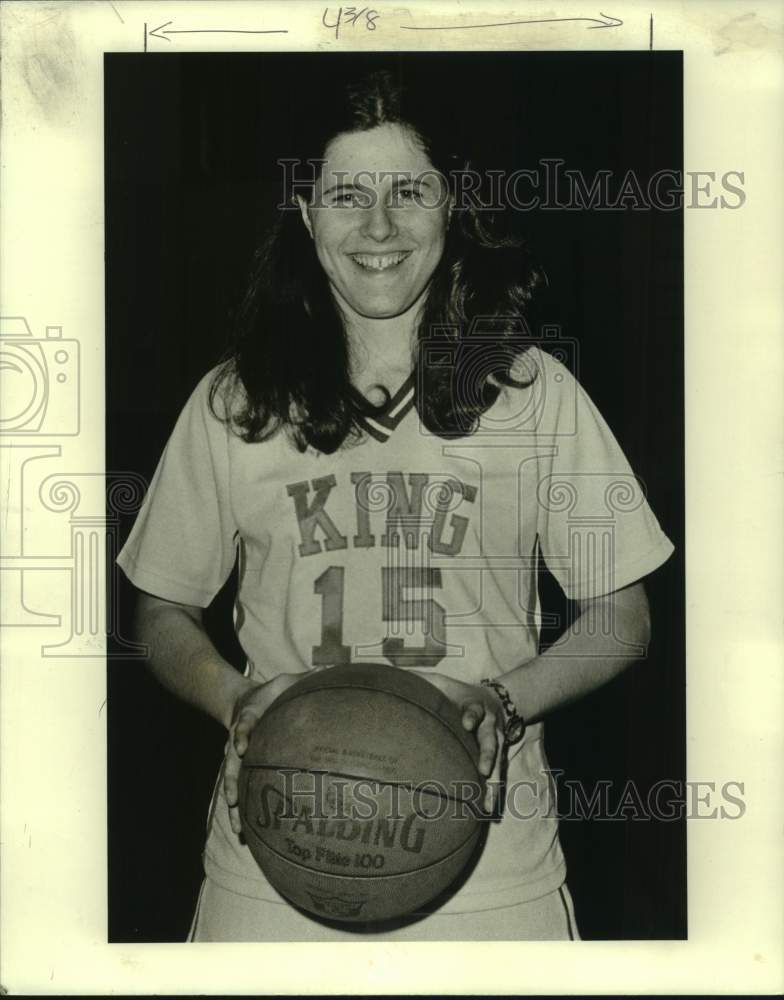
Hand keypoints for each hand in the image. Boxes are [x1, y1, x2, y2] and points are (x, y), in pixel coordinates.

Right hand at [223, 672, 302, 835]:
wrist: (247, 701)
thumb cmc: (273, 693)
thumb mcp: (286, 680)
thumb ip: (306, 677)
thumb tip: (334, 667)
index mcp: (249, 717)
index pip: (243, 724)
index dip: (241, 733)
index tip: (242, 745)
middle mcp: (239, 741)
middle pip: (230, 764)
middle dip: (232, 782)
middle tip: (234, 801)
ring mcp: (238, 759)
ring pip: (232, 784)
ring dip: (234, 806)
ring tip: (239, 829)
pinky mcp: (242, 770)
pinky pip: (240, 792)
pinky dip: (241, 813)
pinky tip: (245, 835)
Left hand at [415, 672, 505, 815]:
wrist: (493, 700)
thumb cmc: (457, 694)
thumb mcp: (441, 682)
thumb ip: (420, 680)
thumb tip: (390, 676)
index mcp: (474, 706)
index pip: (475, 709)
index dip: (472, 715)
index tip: (467, 723)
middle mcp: (489, 726)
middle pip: (491, 740)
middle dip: (488, 754)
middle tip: (484, 769)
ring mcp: (495, 743)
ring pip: (498, 763)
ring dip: (494, 782)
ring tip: (488, 802)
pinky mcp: (497, 758)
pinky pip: (498, 776)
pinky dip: (493, 792)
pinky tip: (487, 809)